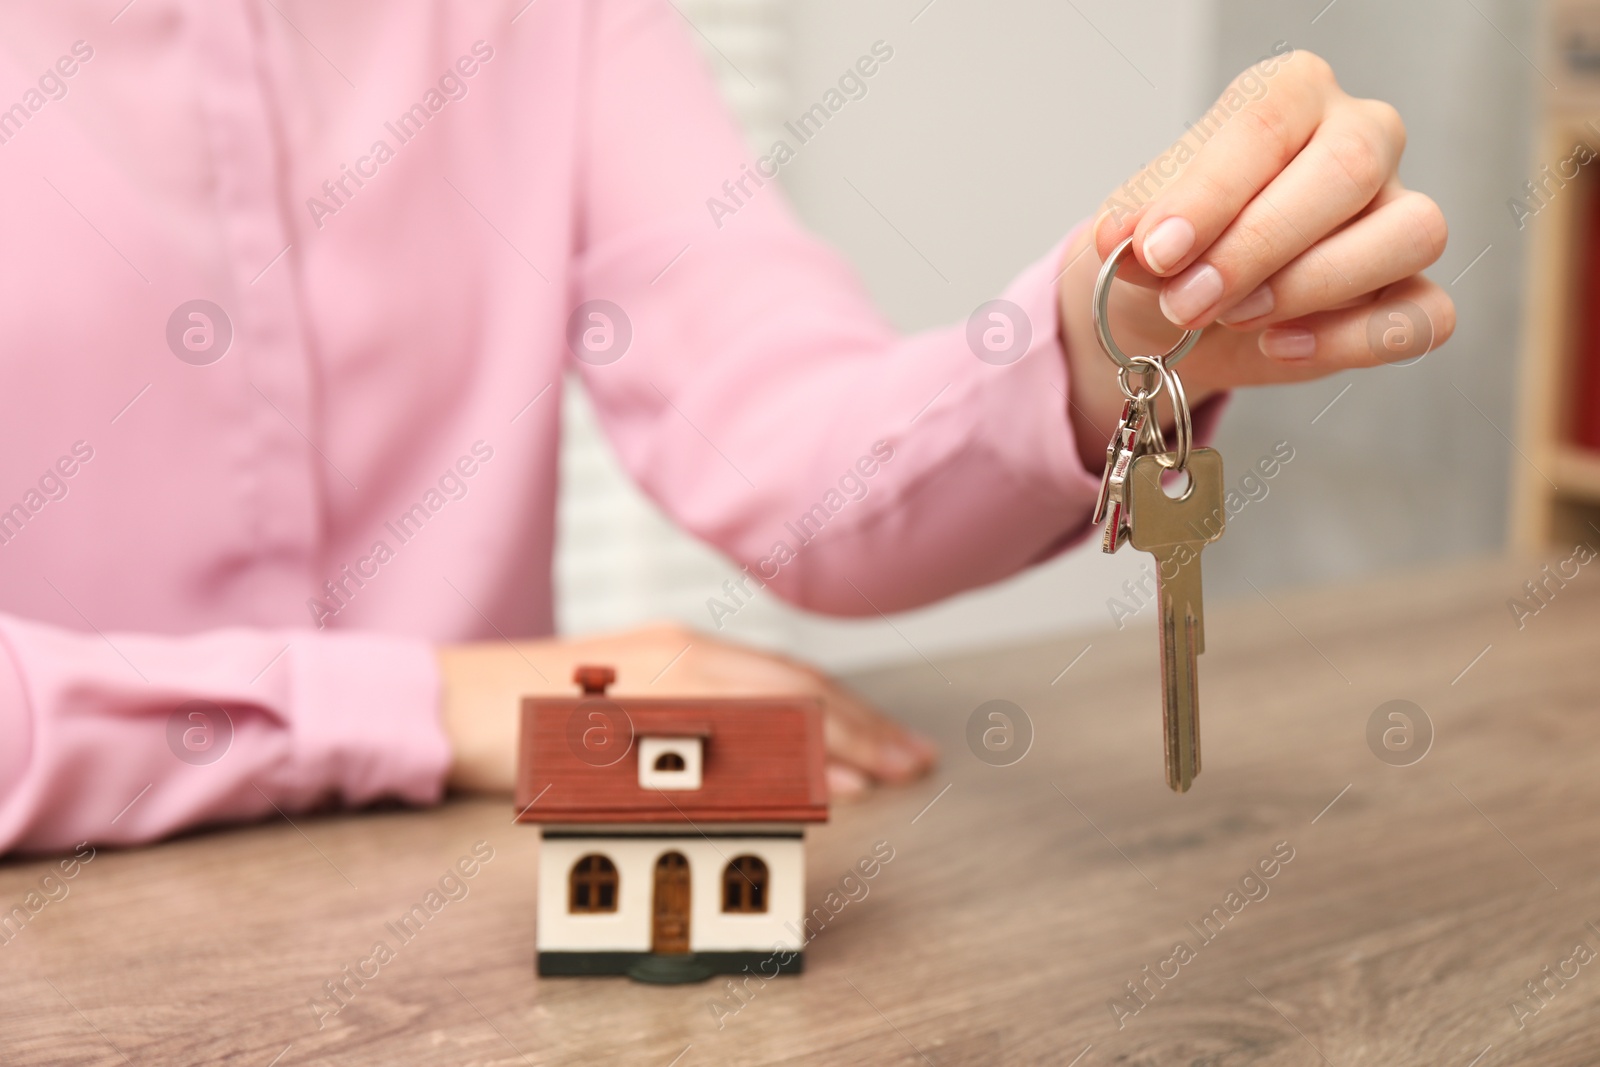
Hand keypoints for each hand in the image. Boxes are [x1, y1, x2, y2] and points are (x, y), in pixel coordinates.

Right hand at [437, 623, 936, 798]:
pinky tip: (798, 785)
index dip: (848, 709)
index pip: (785, 677)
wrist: (451, 698)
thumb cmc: (537, 706)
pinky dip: (760, 765)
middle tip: (914, 761)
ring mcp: (651, 682)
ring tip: (880, 776)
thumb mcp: (626, 700)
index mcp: (682, 649)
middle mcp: (677, 654)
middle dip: (859, 726)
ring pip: (760, 711)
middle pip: (788, 689)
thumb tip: (762, 756)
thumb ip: (689, 716)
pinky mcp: (622, 719)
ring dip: (827, 744)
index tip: (897, 741)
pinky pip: (708, 746)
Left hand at [1057, 47, 1453, 463]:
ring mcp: (1399, 213)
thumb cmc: (1169, 249)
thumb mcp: (1137, 231)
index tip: (1155, 252)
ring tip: (1232, 318)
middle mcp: (1363, 137)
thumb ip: (1140, 225)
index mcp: (1292, 93)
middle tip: (1186, 303)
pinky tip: (1280, 346)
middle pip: (1350, 169)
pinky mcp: (1412, 290)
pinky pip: (1426, 314)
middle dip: (1258, 247)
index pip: (1267, 124)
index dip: (1211, 194)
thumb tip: (1128, 236)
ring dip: (1311, 286)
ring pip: (1411, 233)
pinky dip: (1353, 340)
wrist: (1173, 315)